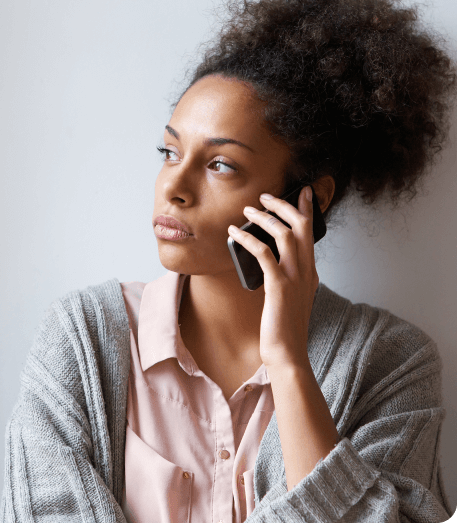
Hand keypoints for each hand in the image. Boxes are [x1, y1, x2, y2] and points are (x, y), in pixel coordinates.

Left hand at [227, 186, 318, 367]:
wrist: (288, 354)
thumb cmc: (284, 327)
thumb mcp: (291, 297)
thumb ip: (289, 278)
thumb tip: (272, 262)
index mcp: (310, 272)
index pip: (311, 233)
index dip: (307, 209)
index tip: (304, 192)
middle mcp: (306, 271)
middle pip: (300, 226)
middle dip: (284, 206)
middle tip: (265, 196)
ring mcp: (294, 278)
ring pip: (284, 235)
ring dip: (264, 218)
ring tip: (247, 211)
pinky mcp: (278, 287)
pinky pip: (264, 254)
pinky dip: (248, 239)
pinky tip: (235, 233)